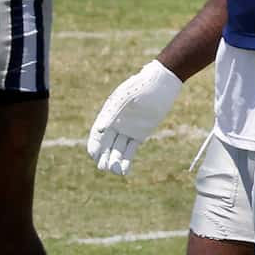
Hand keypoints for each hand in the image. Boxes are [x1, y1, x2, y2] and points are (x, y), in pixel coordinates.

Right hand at [84, 59, 184, 175]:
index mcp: (107, 115)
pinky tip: (124, 171)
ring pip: (118, 149)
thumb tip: (100, 130)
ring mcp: (127, 130)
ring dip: (115, 160)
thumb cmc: (140, 87)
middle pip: (107, 144)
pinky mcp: (139, 134)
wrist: (161, 83)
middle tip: (103, 167)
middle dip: (104, 156)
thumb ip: (111, 114)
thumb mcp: (124, 99)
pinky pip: (131, 149)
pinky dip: (127, 160)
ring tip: (114, 171)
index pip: (97, 134)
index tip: (93, 155)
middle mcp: (115, 124)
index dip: (94, 145)